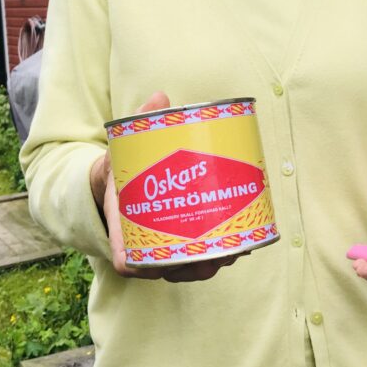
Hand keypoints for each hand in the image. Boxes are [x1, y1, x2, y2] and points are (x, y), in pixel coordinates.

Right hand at [90, 91, 239, 282]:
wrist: (121, 182)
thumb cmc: (123, 168)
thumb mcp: (124, 146)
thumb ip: (139, 123)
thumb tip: (160, 97)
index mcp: (123, 230)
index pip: (129, 260)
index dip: (145, 266)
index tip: (162, 258)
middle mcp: (145, 246)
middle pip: (170, 269)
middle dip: (197, 264)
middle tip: (221, 249)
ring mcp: (165, 250)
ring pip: (190, 269)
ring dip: (216, 262)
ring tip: (239, 247)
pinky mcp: (183, 246)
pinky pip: (201, 260)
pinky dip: (222, 255)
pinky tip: (244, 245)